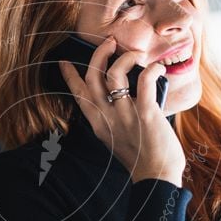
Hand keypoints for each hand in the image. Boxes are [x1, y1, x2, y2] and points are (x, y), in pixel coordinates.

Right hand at [58, 35, 185, 186]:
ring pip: (114, 75)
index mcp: (98, 124)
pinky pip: (143, 82)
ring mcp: (125, 115)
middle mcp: (107, 118)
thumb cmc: (142, 160)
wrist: (156, 179)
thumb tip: (122, 99)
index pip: (79, 95)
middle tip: (110, 42)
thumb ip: (114, 120)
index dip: (70, 76)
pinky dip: (150, 69)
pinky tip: (157, 67)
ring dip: (124, 58)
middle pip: (92, 78)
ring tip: (135, 55)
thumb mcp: (116, 140)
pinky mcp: (146, 114)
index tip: (64, 62)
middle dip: (99, 55)